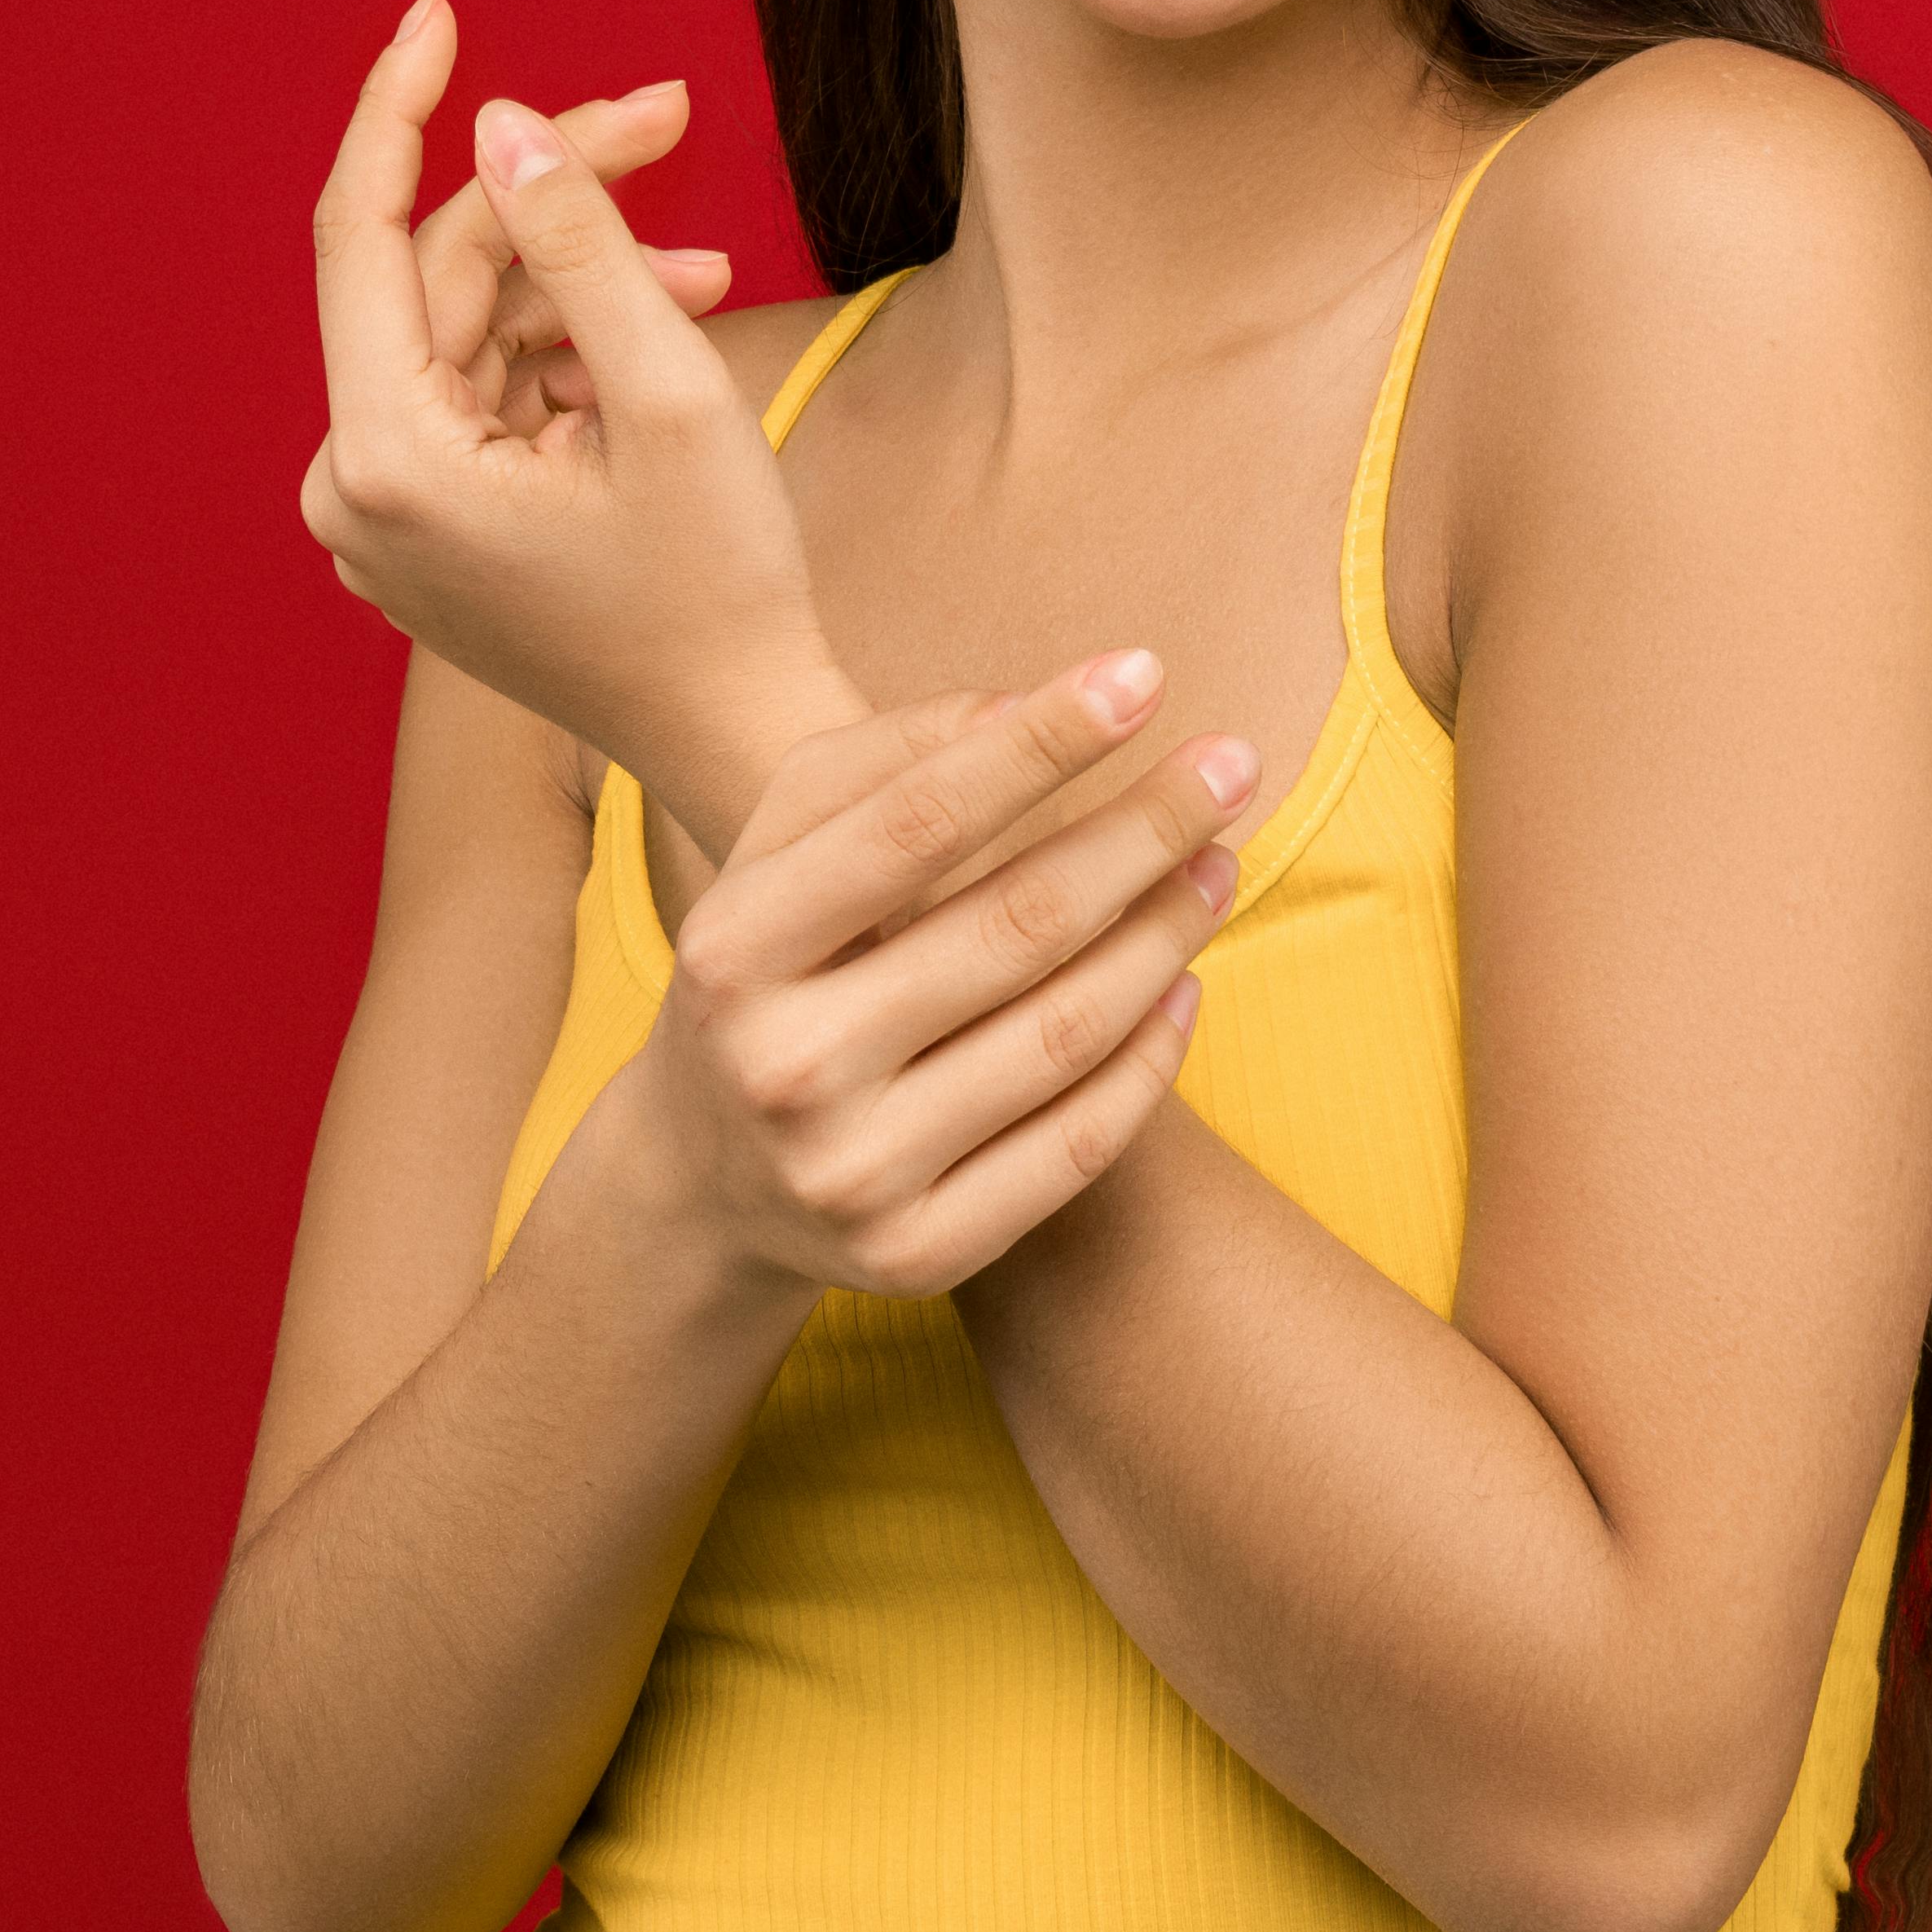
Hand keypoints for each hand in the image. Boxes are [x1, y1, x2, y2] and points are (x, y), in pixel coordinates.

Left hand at [302, 0, 850, 803]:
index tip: (437, 13)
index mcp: (383, 463)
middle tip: (673, 115)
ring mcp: (386, 524)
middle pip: (443, 282)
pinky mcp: (429, 538)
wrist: (743, 744)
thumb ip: (578, 240)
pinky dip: (568, 357)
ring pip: (473, 335)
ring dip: (583, 286)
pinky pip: (484, 400)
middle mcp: (354, 496)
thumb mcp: (666, 389)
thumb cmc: (720, 588)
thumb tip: (501, 124)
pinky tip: (661, 342)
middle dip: (557, 199)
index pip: (362, 236)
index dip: (399, 108)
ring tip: (706, 279)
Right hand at [621, 653, 1251, 1303]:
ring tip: (1220, 863)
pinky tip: (1185, 984)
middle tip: (1233, 766)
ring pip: (1064, 1034)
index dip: (1041, 743)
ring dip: (1167, 935)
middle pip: (1016, 925)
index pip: (917, 822)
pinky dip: (1151, 1057)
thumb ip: (884, 760)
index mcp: (737, 945)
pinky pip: (1076, 1145)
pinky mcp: (917, 1256)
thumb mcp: (776, 852)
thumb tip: (1028, 708)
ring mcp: (851, 1173)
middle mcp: (785, 1066)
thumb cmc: (767, 970)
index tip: (1146, 675)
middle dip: (1144, 831)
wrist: (698, 1183)